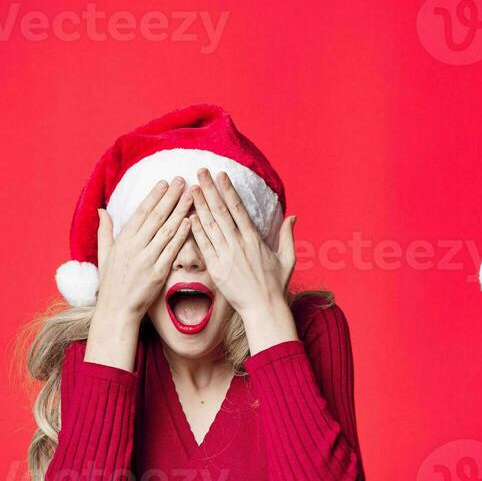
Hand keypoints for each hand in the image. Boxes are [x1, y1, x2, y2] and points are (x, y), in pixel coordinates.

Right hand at [94, 177, 192, 320]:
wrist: (116, 310)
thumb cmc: (111, 283)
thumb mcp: (104, 255)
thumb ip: (105, 231)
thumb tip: (102, 210)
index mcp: (122, 241)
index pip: (140, 213)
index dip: (154, 196)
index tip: (165, 182)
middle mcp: (134, 247)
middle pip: (156, 217)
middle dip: (170, 197)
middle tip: (182, 181)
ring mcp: (146, 260)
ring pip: (166, 230)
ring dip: (180, 211)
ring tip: (191, 196)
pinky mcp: (158, 273)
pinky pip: (172, 250)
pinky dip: (181, 235)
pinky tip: (190, 221)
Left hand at [190, 168, 296, 317]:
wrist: (264, 308)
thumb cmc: (276, 285)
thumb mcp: (288, 258)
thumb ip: (288, 236)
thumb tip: (293, 216)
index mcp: (254, 239)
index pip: (238, 209)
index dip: (228, 190)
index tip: (220, 175)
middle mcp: (239, 244)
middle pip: (221, 211)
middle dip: (209, 190)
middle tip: (199, 172)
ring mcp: (226, 256)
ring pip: (209, 225)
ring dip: (199, 205)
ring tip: (190, 189)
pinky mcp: (216, 268)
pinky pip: (203, 245)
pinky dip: (195, 230)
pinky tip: (187, 216)